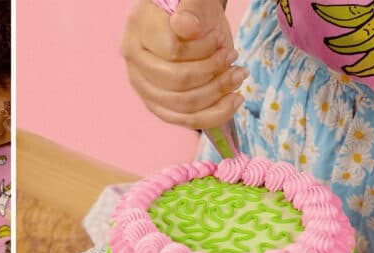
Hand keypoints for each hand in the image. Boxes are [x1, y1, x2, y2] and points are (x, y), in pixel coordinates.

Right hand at [121, 0, 245, 128]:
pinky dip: (214, 115)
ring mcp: (145, 90)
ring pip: (182, 105)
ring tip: (238, 75)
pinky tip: (233, 101)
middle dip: (213, 71)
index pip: (172, 52)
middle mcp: (135, 66)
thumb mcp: (193, 2)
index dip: (202, 48)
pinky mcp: (159, 107)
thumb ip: (190, 10)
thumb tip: (186, 27)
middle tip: (233, 57)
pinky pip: (186, 120)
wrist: (186, 25)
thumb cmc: (188, 12)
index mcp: (137, 35)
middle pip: (176, 81)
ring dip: (218, 92)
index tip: (219, 38)